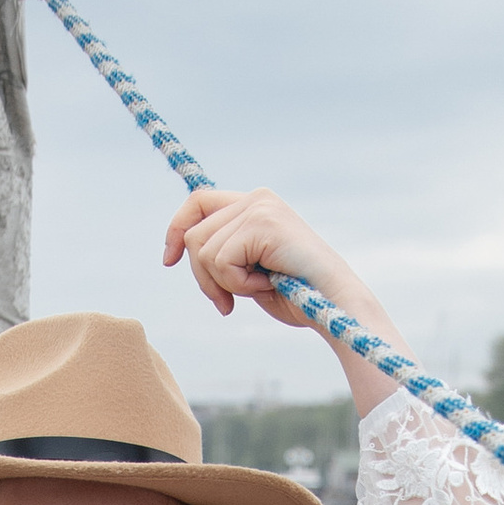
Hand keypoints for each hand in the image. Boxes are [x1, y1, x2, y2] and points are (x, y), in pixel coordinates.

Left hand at [163, 190, 404, 420]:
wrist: (335, 306)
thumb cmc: (298, 296)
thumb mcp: (250, 270)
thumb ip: (224, 253)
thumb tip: (183, 247)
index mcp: (254, 205)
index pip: (198, 202)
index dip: (176, 229)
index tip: (168, 261)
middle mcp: (256, 198)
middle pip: (194, 234)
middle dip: (203, 278)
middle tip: (227, 304)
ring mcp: (259, 207)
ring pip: (203, 250)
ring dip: (225, 283)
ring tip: (260, 288)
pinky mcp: (262, 222)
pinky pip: (221, 260)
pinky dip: (239, 284)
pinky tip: (268, 284)